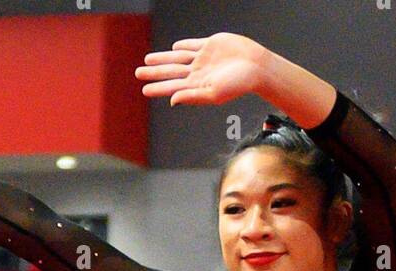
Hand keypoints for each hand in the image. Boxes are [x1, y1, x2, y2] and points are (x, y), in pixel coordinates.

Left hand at [135, 32, 268, 107]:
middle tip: (138, 73)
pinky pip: (193, 45)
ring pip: (178, 58)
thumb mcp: (213, 93)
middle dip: (154, 73)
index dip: (158, 88)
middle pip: (171, 72)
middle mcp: (198, 73)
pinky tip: (174, 48)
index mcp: (197, 86)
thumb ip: (192, 97)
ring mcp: (204, 59)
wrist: (256, 66)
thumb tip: (172, 101)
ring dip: (163, 59)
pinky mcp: (211, 45)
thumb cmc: (238, 84)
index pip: (172, 87)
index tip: (144, 89)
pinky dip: (183, 47)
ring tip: (148, 60)